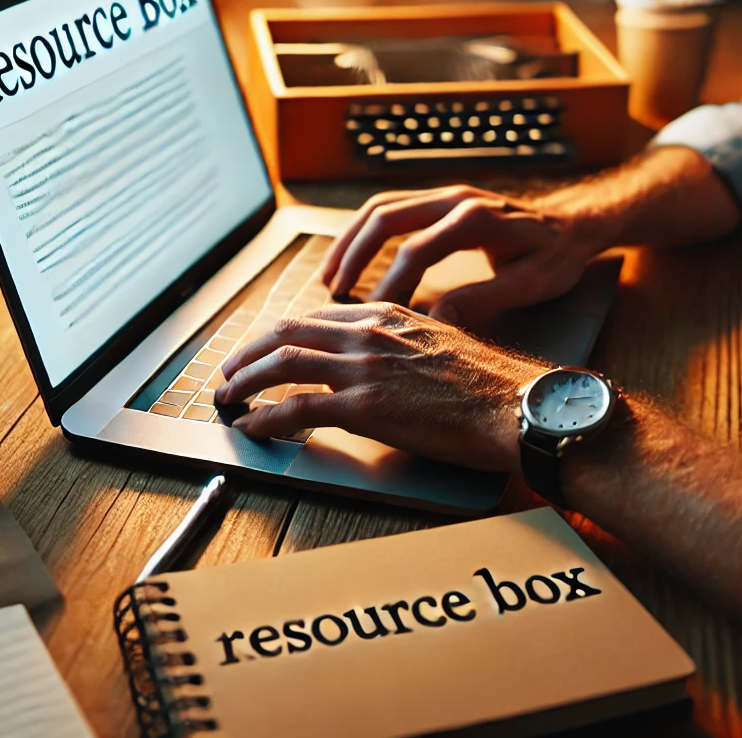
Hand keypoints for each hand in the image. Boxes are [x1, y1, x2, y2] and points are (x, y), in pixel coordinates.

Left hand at [214, 302, 543, 471]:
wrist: (514, 405)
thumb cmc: (489, 382)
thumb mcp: (441, 343)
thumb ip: (402, 343)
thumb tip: (380, 360)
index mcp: (389, 315)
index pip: (317, 316)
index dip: (282, 333)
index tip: (266, 347)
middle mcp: (370, 334)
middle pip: (288, 331)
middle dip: (249, 351)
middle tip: (229, 370)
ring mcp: (365, 369)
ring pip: (283, 363)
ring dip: (245, 380)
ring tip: (227, 397)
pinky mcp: (366, 408)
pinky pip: (298, 409)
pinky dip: (266, 418)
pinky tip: (253, 427)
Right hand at [320, 185, 599, 327]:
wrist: (574, 224)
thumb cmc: (557, 256)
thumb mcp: (532, 284)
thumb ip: (485, 300)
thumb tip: (435, 321)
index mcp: (477, 219)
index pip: (418, 250)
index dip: (391, 285)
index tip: (373, 316)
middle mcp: (456, 197)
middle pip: (386, 216)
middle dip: (354, 255)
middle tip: (334, 292)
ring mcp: (446, 194)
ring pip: (381, 206)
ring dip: (351, 239)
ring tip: (330, 276)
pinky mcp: (442, 200)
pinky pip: (391, 207)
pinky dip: (364, 231)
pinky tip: (352, 257)